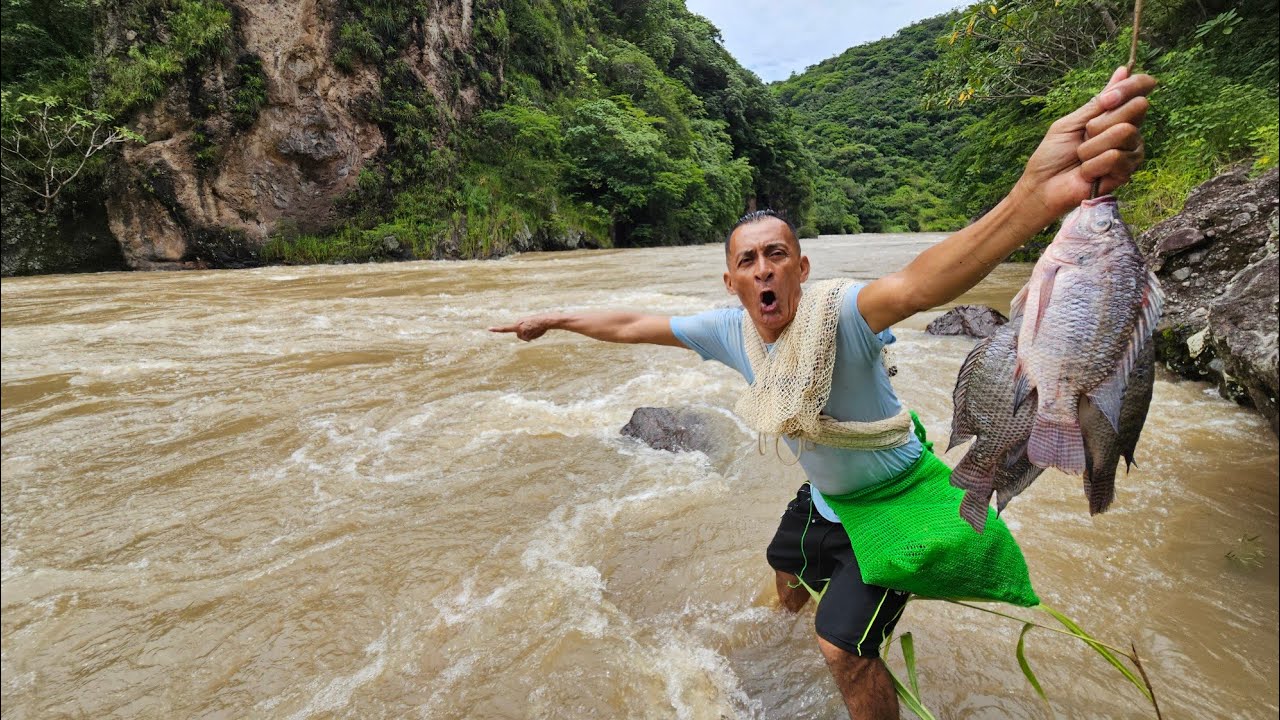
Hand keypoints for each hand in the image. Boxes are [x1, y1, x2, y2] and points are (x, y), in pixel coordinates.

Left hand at [489, 315, 555, 340]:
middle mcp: (518, 328)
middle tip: (531, 328)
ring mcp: (522, 332)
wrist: (544, 320)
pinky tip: (535, 332)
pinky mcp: (527, 336)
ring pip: (523, 338)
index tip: (489, 329)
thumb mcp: (526, 322)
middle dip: (523, 334)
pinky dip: (532, 337)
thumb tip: (521, 337)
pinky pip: (528, 339)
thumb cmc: (536, 321)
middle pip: (518, 335)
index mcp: (517, 323)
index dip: (497, 329)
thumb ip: (521, 327)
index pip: (505, 328)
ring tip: (534, 329)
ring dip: (529, 335)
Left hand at [1015, 66, 1156, 217]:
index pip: (1140, 90)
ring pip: (1124, 131)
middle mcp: (1129, 130)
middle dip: (1101, 121)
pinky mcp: (1126, 173)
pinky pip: (1114, 157)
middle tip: (1084, 136)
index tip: (1106, 99)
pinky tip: (1086, 173)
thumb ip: (1099, 102)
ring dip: (1092, 146)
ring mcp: (1131, 152)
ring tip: (1082, 158)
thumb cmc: (1052, 155)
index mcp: (1115, 115)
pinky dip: (1092, 164)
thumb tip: (1124, 70)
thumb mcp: (1072, 122)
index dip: (1130, 87)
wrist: (1042, 186)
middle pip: (1137, 107)